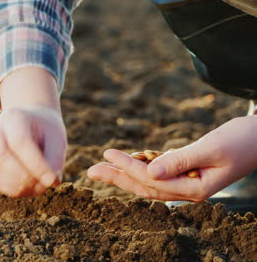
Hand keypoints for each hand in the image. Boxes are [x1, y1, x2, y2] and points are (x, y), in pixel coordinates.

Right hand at [0, 67, 66, 196]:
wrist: (32, 124)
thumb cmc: (46, 132)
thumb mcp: (57, 139)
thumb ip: (55, 159)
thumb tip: (52, 182)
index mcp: (14, 116)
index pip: (20, 142)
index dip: (36, 165)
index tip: (52, 180)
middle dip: (22, 176)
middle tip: (43, 185)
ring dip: (17, 185)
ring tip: (38, 187)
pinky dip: (11, 189)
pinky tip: (28, 189)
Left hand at [87, 116, 256, 201]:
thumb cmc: (241, 140)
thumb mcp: (211, 148)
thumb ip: (180, 161)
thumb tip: (149, 172)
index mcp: (195, 189)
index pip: (152, 180)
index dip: (127, 167)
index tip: (107, 154)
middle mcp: (189, 191)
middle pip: (145, 187)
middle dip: (117, 178)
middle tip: (91, 170)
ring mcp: (187, 185)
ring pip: (148, 183)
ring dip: (124, 175)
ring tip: (101, 167)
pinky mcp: (187, 175)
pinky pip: (157, 176)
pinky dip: (140, 169)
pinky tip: (126, 164)